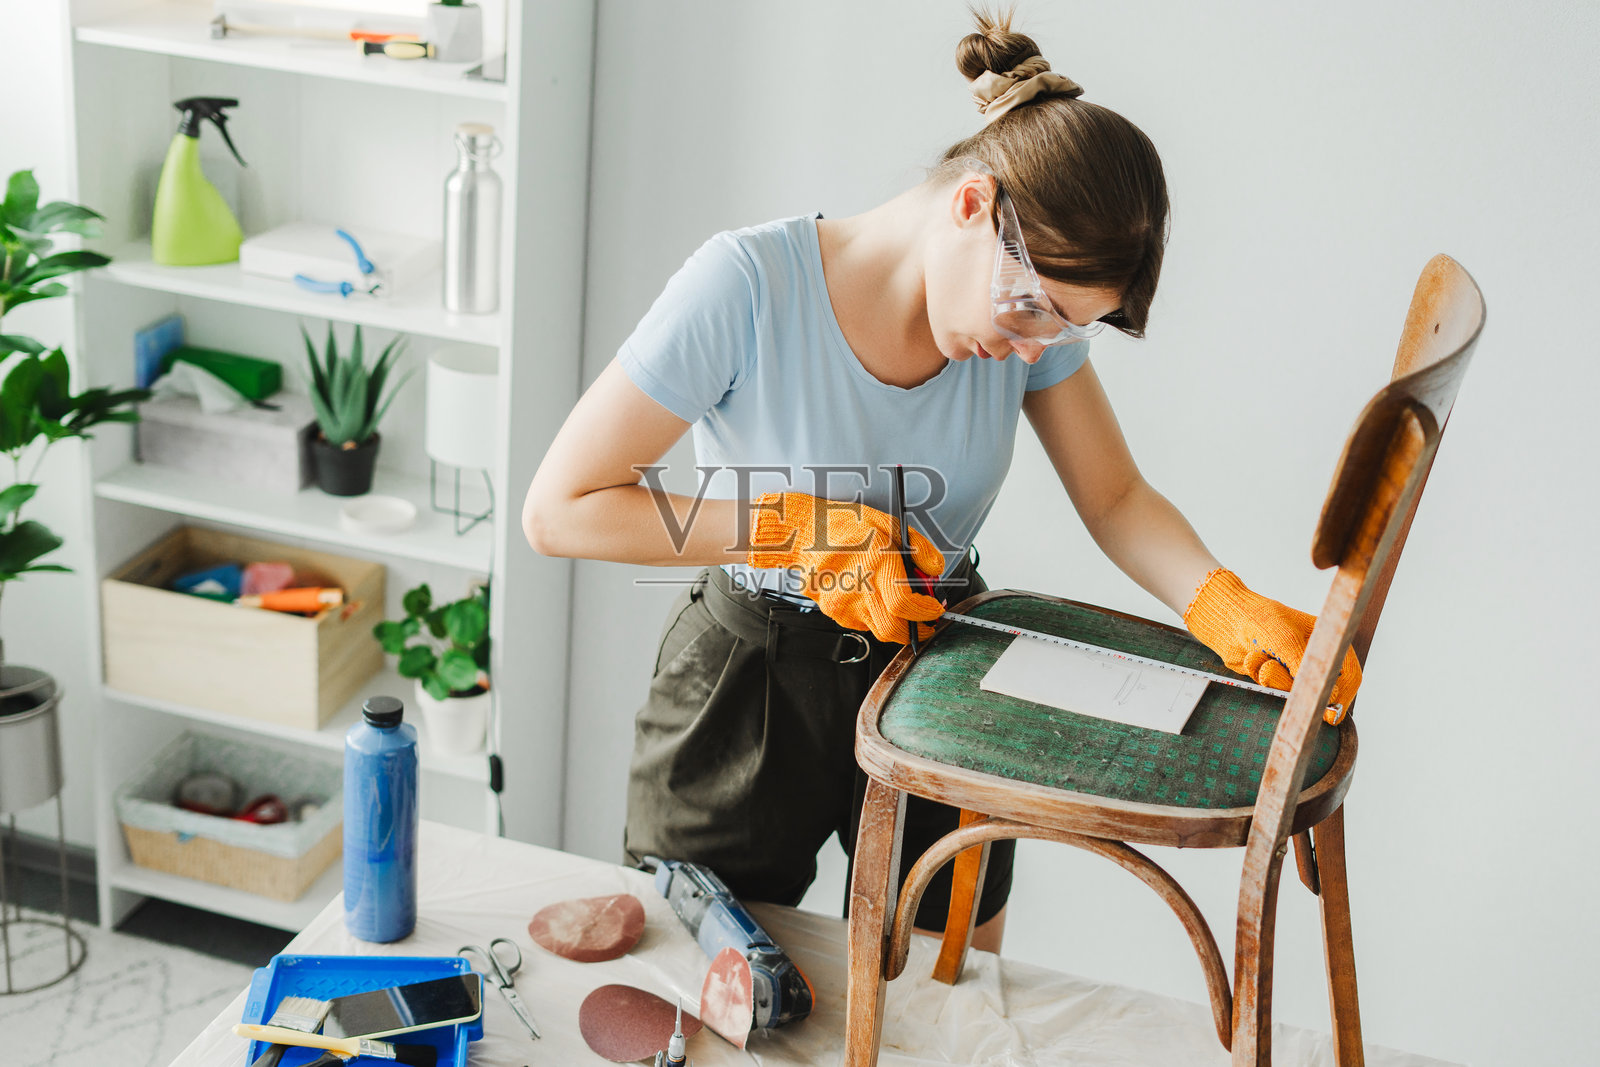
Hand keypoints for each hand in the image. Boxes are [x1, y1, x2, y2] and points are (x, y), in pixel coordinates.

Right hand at [748, 492, 945, 644]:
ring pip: (878, 630)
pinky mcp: (832, 611)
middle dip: (915, 631)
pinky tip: (869, 595)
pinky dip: (872, 616)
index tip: (935, 608)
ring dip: (894, 623)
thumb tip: (936, 570)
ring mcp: (842, 603)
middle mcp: (858, 588)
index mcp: (876, 563)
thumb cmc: (846, 525)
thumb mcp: (890, 523)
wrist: (804, 532)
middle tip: (925, 621)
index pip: (905, 604)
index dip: (926, 612)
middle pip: (893, 630)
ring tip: (895, 603)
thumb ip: (919, 548)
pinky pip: (860, 623)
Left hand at [1182, 568, 1361, 722]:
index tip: (1328, 713)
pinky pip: (1274, 690)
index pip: (1350, 677)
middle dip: (1291, 684)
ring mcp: (1295, 669)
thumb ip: (1307, 670)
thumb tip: (1329, 698)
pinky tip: (1253, 657)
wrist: (1227, 619)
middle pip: (1320, 690)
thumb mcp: (1287, 642)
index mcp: (1328, 642)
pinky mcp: (1276, 678)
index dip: (1341, 696)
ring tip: (1260, 656)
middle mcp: (1315, 658)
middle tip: (1269, 669)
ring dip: (1272, 677)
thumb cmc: (1261, 621)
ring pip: (1294, 693)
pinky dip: (1260, 676)